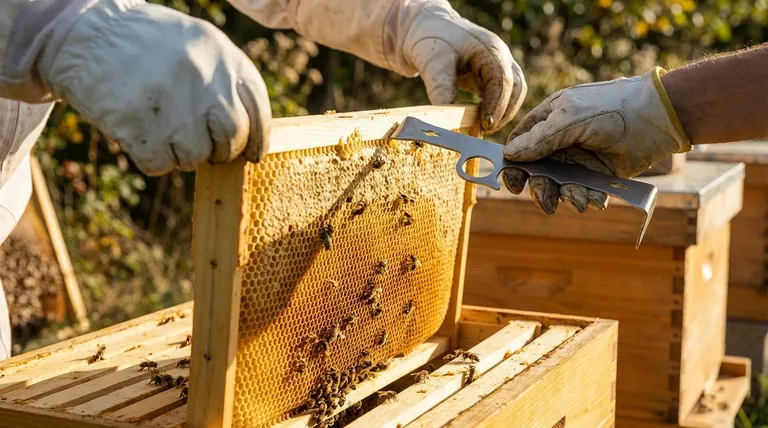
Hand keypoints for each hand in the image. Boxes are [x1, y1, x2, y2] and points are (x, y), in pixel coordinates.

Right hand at [40, 0, 269, 175]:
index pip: (257, 110)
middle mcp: (205, 80)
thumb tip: (248, 134)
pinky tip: (141, 136)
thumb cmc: (148, 44)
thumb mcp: (199, 45)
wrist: (86, 33)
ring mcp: (173, 104)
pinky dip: (153, 160)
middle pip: (232, 137)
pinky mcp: (139, 126)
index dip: (257, 139)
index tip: (251, 154)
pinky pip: (160, 165)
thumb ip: (226, 81)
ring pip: (196, 156)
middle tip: (206, 149)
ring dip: (184, 156)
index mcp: (225, 57)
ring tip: (165, 134)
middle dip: (222, 152)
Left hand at [403, 6, 526, 133]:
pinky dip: (496, 111)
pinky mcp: (492, 76)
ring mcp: (499, 65)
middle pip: (516, 88)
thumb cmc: (431, 40)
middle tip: (484, 131)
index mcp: (490, 48)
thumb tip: (446, 115)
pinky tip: (480, 123)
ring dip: (503, 114)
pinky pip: (503, 96)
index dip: (496, 104)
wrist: (426, 31)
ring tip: (483, 129)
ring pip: (514, 93)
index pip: (503, 79)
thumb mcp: (432, 62)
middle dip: (503, 113)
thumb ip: (440, 86)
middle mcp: (500, 56)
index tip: (485, 124)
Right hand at [502, 67, 690, 213]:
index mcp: (551, 118)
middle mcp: (561, 139)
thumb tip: (509, 154)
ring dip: (567, 196)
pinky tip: (597, 200)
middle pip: (538, 169)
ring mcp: (579, 157)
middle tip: (546, 202)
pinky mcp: (598, 172)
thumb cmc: (613, 109)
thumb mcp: (571, 119)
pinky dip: (587, 197)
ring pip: (560, 183)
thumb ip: (540, 139)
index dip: (514, 164)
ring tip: (581, 202)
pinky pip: (584, 190)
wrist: (658, 119)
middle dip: (541, 187)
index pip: (522, 143)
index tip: (512, 183)